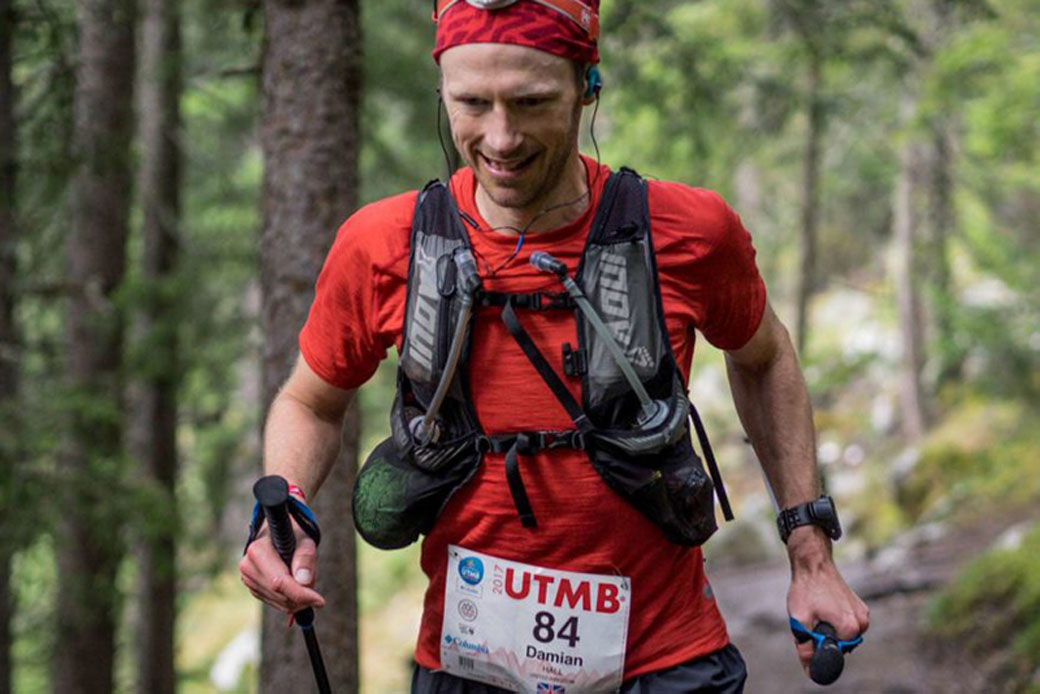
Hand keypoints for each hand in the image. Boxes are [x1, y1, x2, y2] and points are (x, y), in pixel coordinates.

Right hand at [239, 518, 324, 616]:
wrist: (279, 534)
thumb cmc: (293, 534)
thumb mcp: (304, 539)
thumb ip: (305, 557)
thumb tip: (304, 581)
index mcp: (257, 550)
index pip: (279, 582)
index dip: (300, 594)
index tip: (320, 601)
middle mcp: (248, 566)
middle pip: (279, 595)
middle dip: (302, 598)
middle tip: (315, 591)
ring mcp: (248, 579)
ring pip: (278, 602)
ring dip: (297, 600)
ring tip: (304, 580)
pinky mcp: (253, 588)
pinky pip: (275, 603)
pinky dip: (289, 600)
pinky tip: (295, 586)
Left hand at [786, 527, 869, 676]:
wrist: (814, 563)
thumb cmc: (806, 589)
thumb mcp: (799, 620)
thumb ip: (806, 647)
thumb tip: (810, 668)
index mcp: (850, 627)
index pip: (836, 654)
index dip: (819, 649)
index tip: (809, 634)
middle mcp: (862, 623)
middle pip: (841, 645)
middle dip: (824, 638)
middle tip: (812, 619)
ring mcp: (863, 615)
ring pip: (843, 635)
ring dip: (830, 630)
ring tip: (818, 611)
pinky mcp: (860, 608)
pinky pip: (847, 624)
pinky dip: (835, 621)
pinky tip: (825, 607)